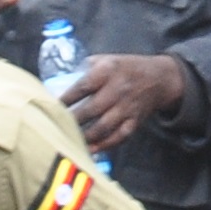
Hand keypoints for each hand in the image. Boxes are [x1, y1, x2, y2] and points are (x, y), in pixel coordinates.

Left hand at [66, 52, 193, 154]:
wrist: (159, 78)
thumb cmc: (126, 68)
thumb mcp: (106, 59)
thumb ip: (85, 69)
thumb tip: (59, 83)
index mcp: (108, 71)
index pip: (82, 87)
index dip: (65, 99)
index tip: (50, 108)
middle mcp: (118, 89)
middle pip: (91, 109)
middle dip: (72, 121)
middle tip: (55, 128)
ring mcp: (127, 107)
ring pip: (103, 127)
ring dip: (85, 136)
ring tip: (69, 140)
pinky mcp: (135, 122)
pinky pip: (118, 137)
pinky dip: (103, 146)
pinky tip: (90, 150)